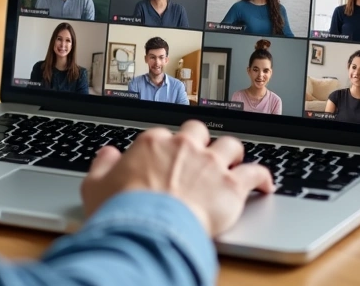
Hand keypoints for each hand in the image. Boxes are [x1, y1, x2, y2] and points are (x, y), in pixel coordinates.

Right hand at [80, 120, 273, 236]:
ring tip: (233, 162)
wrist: (149, 228)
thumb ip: (102, 166)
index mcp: (151, 143)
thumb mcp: (94, 186)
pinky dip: (263, 177)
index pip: (162, 137)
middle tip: (199, 154)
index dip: (164, 150)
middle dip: (200, 141)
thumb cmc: (121, 210)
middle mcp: (183, 147)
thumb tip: (107, 155)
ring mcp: (210, 164)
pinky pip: (256, 173)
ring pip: (230, 146)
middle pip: (198, 132)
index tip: (164, 161)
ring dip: (232, 153)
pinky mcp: (231, 186)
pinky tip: (264, 185)